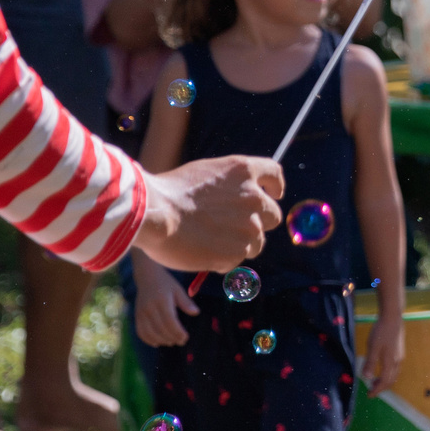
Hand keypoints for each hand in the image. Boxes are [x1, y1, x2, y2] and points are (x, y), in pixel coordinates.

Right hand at [131, 155, 284, 271]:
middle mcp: (253, 197)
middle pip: (273, 215)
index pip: (274, 174)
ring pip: (257, 243)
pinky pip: (237, 260)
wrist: (154, 213)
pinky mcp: (238, 251)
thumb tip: (236, 207)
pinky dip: (223, 260)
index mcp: (243, 170)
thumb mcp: (204, 175)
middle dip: (258, 223)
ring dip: (240, 245)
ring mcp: (249, 226)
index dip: (274, 186)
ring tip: (210, 241)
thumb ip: (228, 187)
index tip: (272, 193)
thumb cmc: (168, 194)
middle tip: (233, 228)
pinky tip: (201, 252)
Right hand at [131, 257, 198, 347]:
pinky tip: (157, 343)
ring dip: (161, 340)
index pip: (170, 320)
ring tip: (172, 342)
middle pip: (160, 328)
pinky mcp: (137, 316)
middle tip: (182, 341)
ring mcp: (141, 312)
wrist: (147, 277)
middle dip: (172, 337)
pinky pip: (140, 332)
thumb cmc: (166, 283)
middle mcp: (149, 307)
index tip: (186, 337)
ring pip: (150, 333)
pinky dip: (148, 340)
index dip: (178, 331)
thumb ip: (185, 302)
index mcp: (162, 300)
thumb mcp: (178, 289)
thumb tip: (196, 312)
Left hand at [361, 311, 403, 394]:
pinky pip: (395, 369)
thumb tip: (367, 377)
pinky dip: (389, 374)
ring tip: (375, 380)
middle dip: (382, 387)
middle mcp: (398, 362)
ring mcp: (400, 357)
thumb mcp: (373, 347)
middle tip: (371, 389)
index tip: (369, 395)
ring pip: (394, 374)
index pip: (385, 382)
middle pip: (391, 380)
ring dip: (385, 381)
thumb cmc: (381, 332)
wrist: (393, 318)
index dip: (377, 390)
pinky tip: (382, 369)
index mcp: (390, 362)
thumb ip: (370, 363)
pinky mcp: (400, 351)